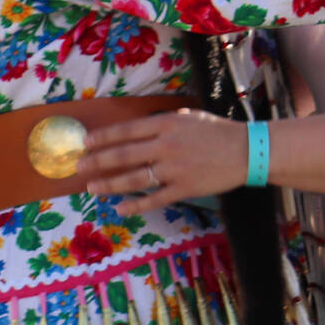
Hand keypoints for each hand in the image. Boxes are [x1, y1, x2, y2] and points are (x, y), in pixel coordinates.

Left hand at [78, 110, 249, 216]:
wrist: (246, 151)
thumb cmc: (216, 131)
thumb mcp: (188, 117)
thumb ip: (162, 123)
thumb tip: (137, 131)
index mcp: (166, 124)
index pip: (127, 130)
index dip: (104, 137)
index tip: (86, 142)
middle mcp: (166, 146)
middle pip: (124, 155)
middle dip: (97, 161)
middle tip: (78, 167)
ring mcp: (174, 169)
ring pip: (134, 179)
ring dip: (109, 184)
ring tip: (92, 188)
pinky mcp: (184, 189)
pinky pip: (154, 198)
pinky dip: (136, 204)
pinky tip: (120, 207)